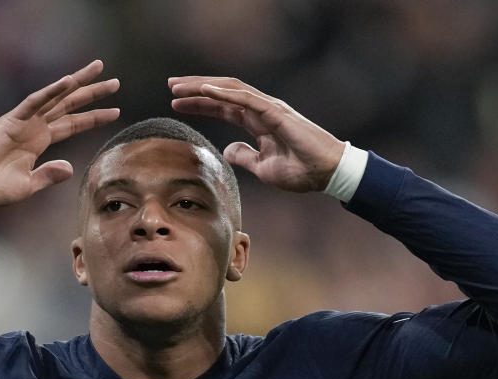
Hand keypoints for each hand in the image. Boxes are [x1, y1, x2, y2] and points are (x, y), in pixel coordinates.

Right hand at [0, 60, 119, 208]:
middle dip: (93, 93)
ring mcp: (24, 122)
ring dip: (78, 83)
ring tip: (99, 69)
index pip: (73, 124)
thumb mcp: (27, 186)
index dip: (94, 117)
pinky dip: (51, 91)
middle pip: (70, 105)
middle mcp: (34, 127)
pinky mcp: (11, 121)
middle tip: (116, 82)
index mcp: (39, 141)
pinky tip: (68, 82)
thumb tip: (70, 168)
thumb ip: (49, 176)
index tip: (116, 111)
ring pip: (56, 97)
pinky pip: (34, 102)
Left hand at [169, 76, 343, 192]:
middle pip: (222, 93)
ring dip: (203, 86)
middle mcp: (261, 110)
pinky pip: (245, 98)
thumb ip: (244, 157)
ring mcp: (268, 109)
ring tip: (179, 86)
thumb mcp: (262, 167)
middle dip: (195, 88)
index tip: (176, 103)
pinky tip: (204, 90)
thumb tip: (227, 150)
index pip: (224, 107)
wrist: (326, 174)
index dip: (200, 103)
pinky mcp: (276, 112)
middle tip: (171, 86)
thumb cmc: (300, 171)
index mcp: (258, 122)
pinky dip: (224, 93)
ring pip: (230, 90)